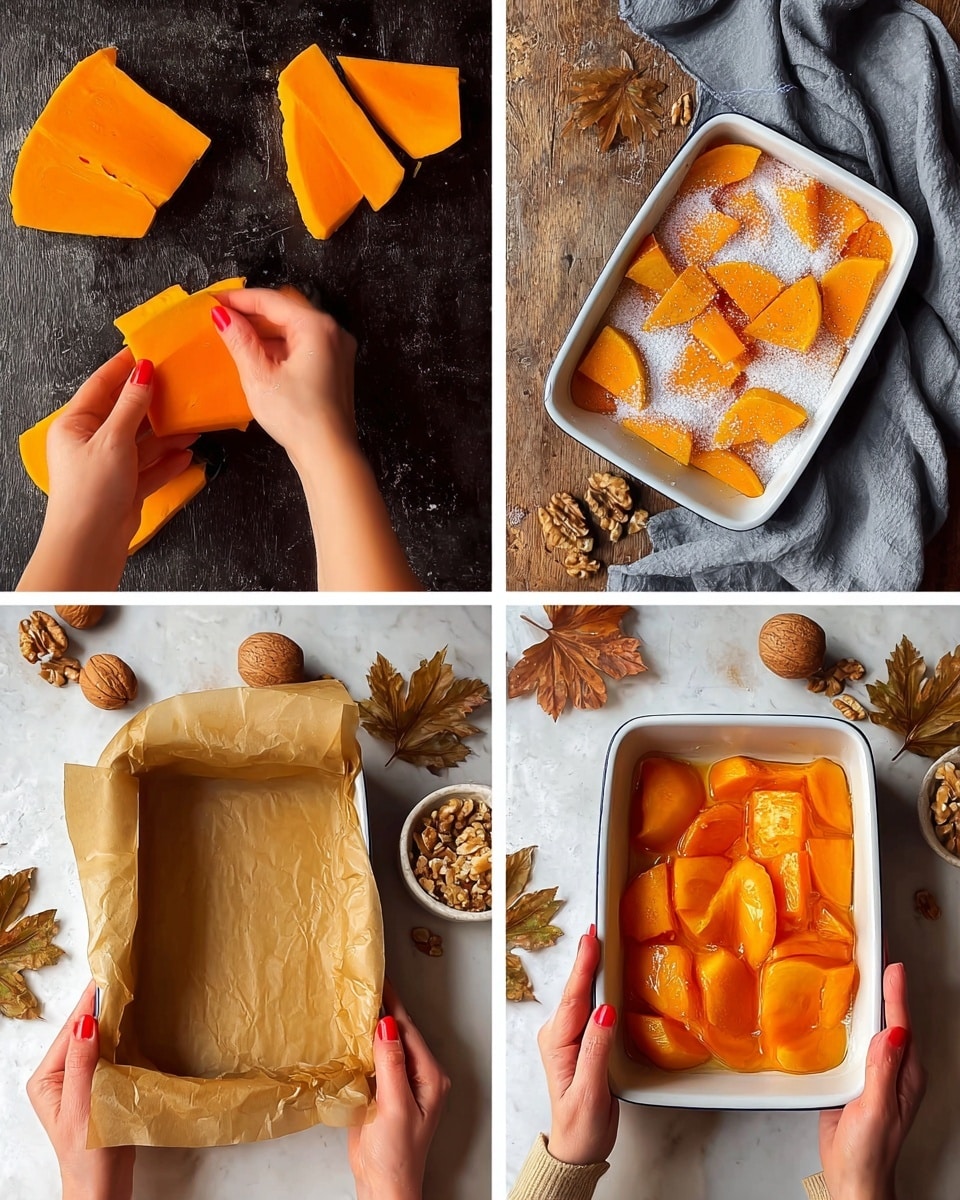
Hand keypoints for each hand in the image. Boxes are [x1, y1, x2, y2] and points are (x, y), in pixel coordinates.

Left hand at [18, 351, 194, 589]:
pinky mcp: (126, 488)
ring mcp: (109, 466)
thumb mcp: (113, 439)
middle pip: (125, 413)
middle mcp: (90, 443)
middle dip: (152, 403)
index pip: (101, 386)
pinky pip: (151, 468)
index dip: (124, 368)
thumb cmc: (90, 491)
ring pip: (143, 442)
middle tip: (177, 384)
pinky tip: (187, 455)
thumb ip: (131, 405)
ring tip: (193, 423)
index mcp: (75, 425)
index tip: (148, 352)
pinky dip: (168, 462)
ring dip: (167, 435)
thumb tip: (143, 374)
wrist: (91, 543)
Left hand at [26, 982, 134, 1199]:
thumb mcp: (83, 1105)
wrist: (102, 1188)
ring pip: (97, 1040)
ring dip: (113, 1019)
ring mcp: (77, 1080)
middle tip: (125, 975)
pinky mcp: (96, 1086)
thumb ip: (83, 1062)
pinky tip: (134, 1024)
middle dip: (101, 1006)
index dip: (89, 1002)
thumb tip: (85, 1022)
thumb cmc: (89, 1154)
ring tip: (131, 991)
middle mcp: (59, 1075)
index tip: (107, 974)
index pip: (71, 1030)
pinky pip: (108, 1053)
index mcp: (47, 1078)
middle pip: (82, 1031)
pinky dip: (120, 1037)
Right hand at [211, 286, 419, 589]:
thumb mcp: (259, 376)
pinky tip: (259, 356)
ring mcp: (338, 351)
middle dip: (252, 314)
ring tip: (235, 338)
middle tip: (221, 318)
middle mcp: (333, 333)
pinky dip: (280, 347)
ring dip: (265, 331)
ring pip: (294, 329)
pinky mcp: (335, 369)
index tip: (213, 300)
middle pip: (285, 312)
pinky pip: (303, 346)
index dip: (238, 299)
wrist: (329, 454)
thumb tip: (222, 316)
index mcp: (317, 327)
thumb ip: (239, 340)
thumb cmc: (298, 418)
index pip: (271, 300)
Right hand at [348, 983, 449, 1199]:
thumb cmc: (397, 1156)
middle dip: (381, 1009)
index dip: (392, 1004)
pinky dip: (362, 1046)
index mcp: (430, 1076)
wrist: (382, 1188)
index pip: (408, 1030)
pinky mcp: (383, 1092)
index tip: (378, 981)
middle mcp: (418, 1076)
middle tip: (362, 984)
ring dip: (370, 1027)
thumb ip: (391, 1065)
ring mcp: (400, 1083)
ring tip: (354, 1002)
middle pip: (398, 1033)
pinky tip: (350, 1036)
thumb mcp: (395, 1106)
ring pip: (385, 1045)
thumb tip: (386, 1027)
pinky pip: (373, 1061)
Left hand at [537, 926, 618, 1165]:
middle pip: (576, 990)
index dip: (583, 965)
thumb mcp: (591, 1090)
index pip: (574, 997)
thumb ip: (597, 1049)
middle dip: (586, 958)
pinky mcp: (581, 1043)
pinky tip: (604, 977)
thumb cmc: (581, 1126)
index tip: (590, 938)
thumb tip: (605, 1010)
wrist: (577, 1149)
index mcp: (557, 1043)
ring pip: (582, 997)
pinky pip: (589, 1009)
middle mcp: (559, 1035)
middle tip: (596, 927)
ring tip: (599, 942)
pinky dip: (596, 988)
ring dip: (590, 970)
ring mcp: (568, 1038)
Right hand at [819, 962, 925, 1199]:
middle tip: (873, 954)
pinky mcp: (853, 1078)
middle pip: (889, 1020)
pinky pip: (852, 1042)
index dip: (896, 993)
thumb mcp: (877, 1110)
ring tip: (855, 970)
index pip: (901, 1025)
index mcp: (906, 1075)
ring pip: (869, 1028)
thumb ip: (883, 1071)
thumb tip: (892, 1032)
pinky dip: (846, 1021)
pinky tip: (834, 1009)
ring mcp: (874, 1073)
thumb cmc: (869, 1153)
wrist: (852, 1182)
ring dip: (863, 1001)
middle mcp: (893, 1069)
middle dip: (883, 988)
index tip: (891, 964)